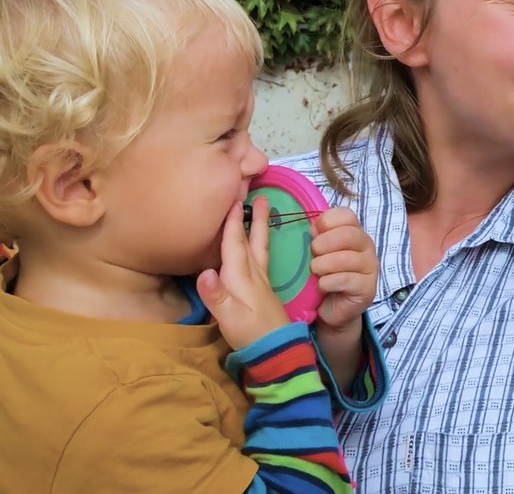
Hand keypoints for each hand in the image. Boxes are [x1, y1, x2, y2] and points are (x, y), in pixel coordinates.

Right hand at [198, 198, 290, 350]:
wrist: (276, 351)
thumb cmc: (249, 334)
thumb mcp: (228, 317)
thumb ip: (216, 295)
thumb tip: (204, 272)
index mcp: (241, 276)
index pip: (235, 244)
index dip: (232, 221)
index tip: (233, 197)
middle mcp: (253, 274)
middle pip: (253, 240)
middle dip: (255, 218)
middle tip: (261, 195)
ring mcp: (261, 282)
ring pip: (260, 248)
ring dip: (260, 229)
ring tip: (264, 211)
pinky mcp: (264, 291)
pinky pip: (261, 259)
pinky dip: (259, 246)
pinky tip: (257, 247)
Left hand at [309, 206, 377, 333]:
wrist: (332, 308)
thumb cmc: (324, 275)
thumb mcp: (317, 252)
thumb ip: (316, 236)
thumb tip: (311, 226)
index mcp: (354, 231)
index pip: (346, 215)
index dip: (326, 222)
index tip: (313, 234)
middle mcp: (367, 246)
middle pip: (347, 234)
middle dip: (323, 244)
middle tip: (313, 255)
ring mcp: (370, 267)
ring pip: (345, 258)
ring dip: (322, 265)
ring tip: (315, 272)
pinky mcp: (368, 288)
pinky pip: (345, 280)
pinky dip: (327, 283)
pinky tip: (322, 286)